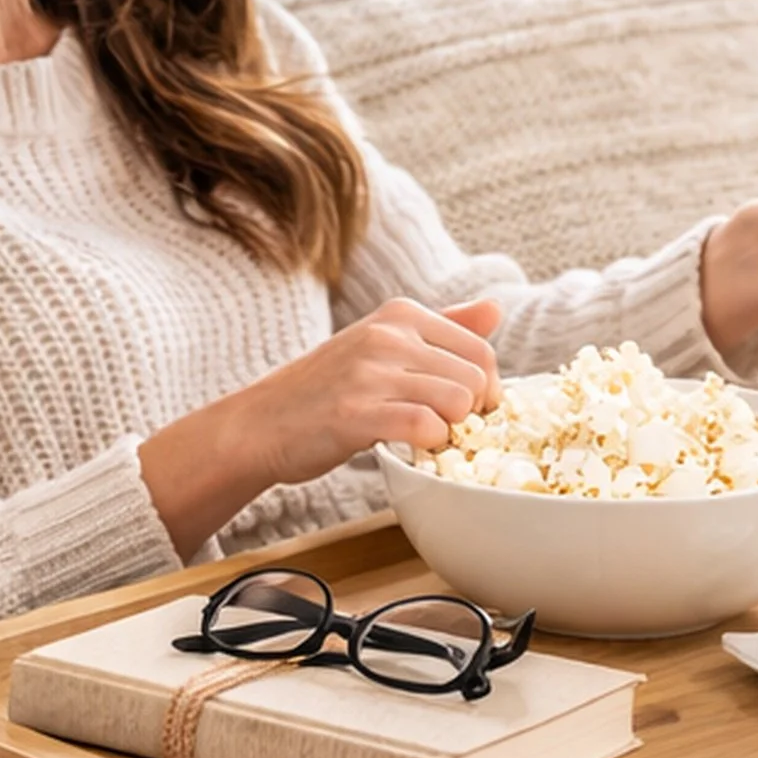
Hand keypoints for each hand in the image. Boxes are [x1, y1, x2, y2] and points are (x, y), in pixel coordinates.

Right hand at [238, 295, 502, 475]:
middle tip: (444, 431)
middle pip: (476, 380)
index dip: (487, 391)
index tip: (467, 413)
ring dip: (450, 432)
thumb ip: (443, 328)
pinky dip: (429, 446)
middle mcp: (387, 335)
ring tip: (424, 439)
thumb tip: (496, 308)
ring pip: (458, 403)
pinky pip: (425, 427)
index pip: (481, 350)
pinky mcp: (356, 412)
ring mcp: (370, 372)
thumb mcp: (385, 344)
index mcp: (400, 314)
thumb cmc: (328, 390)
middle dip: (472, 416)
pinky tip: (410, 449)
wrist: (262, 424)